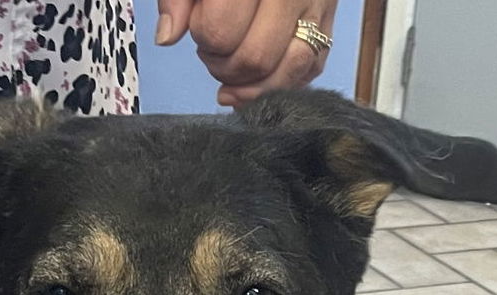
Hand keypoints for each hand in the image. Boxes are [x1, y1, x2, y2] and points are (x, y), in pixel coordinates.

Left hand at [156, 0, 336, 107]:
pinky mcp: (329, 17)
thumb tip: (167, 37)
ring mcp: (317, 2)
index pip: (220, 30)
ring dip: (254, 84)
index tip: (198, 24)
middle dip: (225, 66)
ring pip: (290, 70)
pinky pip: (312, 68)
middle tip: (214, 49)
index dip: (203, 38)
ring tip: (232, 69)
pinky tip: (257, 78)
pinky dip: (282, 82)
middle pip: (256, 58)